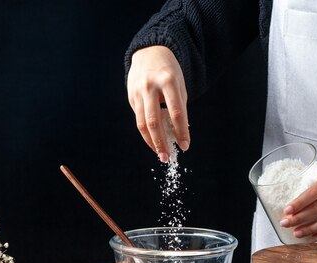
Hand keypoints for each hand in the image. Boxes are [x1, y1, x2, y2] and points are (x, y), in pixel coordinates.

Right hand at [127, 46, 189, 161]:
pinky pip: (139, 119)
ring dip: (151, 142)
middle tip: (167, 157)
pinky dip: (147, 132)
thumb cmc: (169, 71)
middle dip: (161, 142)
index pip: (176, 112)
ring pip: (142, 123)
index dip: (181, 131)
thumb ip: (179, 107)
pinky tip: (154, 140)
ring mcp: (137, 92)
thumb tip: (179, 134)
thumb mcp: (180, 85)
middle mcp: (150, 86)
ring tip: (160, 154)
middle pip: (154, 121)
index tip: (185, 146)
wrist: (149, 52)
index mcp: (168, 81)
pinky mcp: (130, 97)